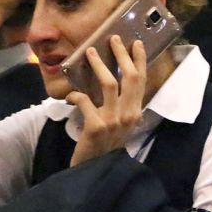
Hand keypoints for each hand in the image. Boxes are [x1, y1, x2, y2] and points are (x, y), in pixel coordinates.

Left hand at [67, 36, 146, 165]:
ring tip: (89, 52)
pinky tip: (69, 96)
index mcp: (135, 113)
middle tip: (113, 39)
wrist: (95, 172)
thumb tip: (117, 84)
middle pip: (129, 77)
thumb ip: (123, 108)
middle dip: (121, 55)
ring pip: (109, 83)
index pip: (141, 82)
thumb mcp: (120, 126)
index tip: (136, 43)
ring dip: (99, 65)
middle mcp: (128, 115)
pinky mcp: (96, 127)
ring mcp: (113, 121)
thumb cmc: (105, 146)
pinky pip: (84, 101)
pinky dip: (75, 96)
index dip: (139, 60)